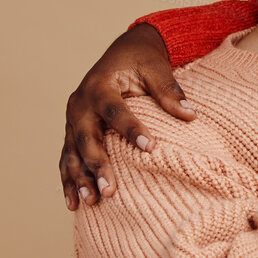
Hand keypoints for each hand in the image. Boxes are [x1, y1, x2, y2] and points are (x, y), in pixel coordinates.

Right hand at [60, 23, 192, 209]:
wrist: (122, 53)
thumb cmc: (141, 61)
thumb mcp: (156, 68)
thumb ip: (170, 91)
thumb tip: (190, 114)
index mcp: (100, 86)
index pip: (115, 111)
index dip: (132, 129)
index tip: (151, 148)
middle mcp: (80, 104)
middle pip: (86, 138)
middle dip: (98, 165)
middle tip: (110, 191)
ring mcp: (72, 120)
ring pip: (72, 153)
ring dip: (80, 179)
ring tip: (91, 202)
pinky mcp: (72, 132)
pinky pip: (67, 159)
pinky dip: (69, 181)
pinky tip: (73, 204)